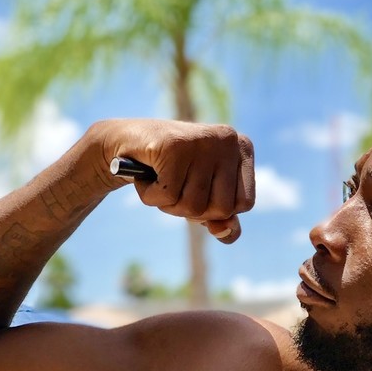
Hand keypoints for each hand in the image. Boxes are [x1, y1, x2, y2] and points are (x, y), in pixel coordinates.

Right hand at [90, 118, 254, 242]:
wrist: (127, 143)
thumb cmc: (172, 173)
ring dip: (170, 205)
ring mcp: (201, 140)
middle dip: (194, 210)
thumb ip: (223, 221)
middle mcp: (227, 139)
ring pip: (194, 206)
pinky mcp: (174, 145)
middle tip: (177, 185)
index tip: (200, 189)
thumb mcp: (204, 198)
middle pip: (222, 209)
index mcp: (242, 148)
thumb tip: (224, 231)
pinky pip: (168, 198)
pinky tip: (148, 174)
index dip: (218, 210)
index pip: (245, 204)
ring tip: (162, 179)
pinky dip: (151, 197)